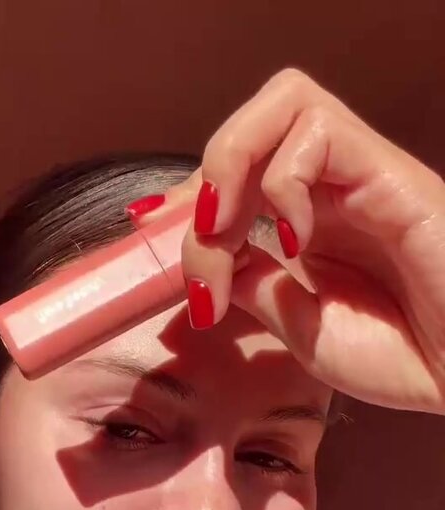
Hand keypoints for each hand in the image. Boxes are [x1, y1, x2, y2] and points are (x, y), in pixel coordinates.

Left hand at [128, 69, 444, 414]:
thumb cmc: (404, 356)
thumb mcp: (304, 331)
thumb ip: (259, 291)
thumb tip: (214, 263)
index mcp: (309, 225)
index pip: (232, 180)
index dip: (184, 205)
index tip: (153, 248)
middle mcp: (330, 190)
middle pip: (249, 127)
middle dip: (202, 186)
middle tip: (198, 252)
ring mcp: (359, 176)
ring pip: (281, 102)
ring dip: (231, 166)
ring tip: (226, 235)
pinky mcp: (388, 173)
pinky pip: (319, 132)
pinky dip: (286, 181)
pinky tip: (295, 241)